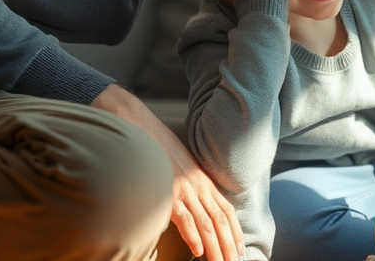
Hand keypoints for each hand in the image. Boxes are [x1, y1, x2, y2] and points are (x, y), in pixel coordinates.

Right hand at [92, 85, 243, 260]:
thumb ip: (187, 184)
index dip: (234, 230)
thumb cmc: (153, 147)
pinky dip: (193, 236)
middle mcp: (198, 184)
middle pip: (220, 220)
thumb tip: (188, 204)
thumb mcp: (177, 165)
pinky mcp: (168, 192)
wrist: (136, 126)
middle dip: (228, 244)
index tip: (238, 248)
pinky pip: (184, 218)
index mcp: (202, 179)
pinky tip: (198, 251)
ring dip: (215, 247)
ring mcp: (183, 188)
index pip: (225, 209)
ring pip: (206, 223)